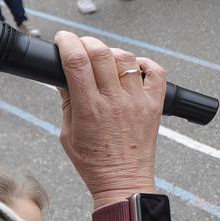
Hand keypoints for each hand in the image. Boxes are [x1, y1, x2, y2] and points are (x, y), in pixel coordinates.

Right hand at [53, 33, 165, 210]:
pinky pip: (156, 73)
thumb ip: (67, 102)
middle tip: (80, 45)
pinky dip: (145, 64)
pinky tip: (133, 68)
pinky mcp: (154, 106)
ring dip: (112, 52)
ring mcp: (137, 102)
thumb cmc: (94, 163)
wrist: (123, 182)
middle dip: (87, 42)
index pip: (76, 62)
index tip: (63, 38)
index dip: (68, 43)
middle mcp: (115, 101)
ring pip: (126, 59)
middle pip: (101, 54)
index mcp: (89, 108)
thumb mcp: (68, 133)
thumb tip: (63, 77)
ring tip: (104, 59)